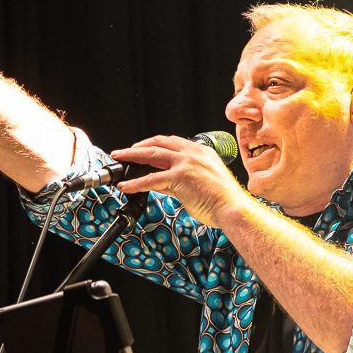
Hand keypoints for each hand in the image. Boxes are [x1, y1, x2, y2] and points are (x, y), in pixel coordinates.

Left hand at [112, 134, 244, 224]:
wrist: (233, 209)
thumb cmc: (224, 201)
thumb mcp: (203, 184)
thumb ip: (180, 181)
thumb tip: (161, 184)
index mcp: (202, 152)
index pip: (174, 143)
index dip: (156, 145)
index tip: (145, 150)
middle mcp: (194, 153)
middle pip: (159, 142)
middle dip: (139, 146)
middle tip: (125, 151)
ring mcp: (186, 163)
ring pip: (151, 154)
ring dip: (131, 156)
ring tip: (118, 160)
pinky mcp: (179, 177)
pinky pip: (151, 179)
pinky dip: (135, 183)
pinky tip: (126, 186)